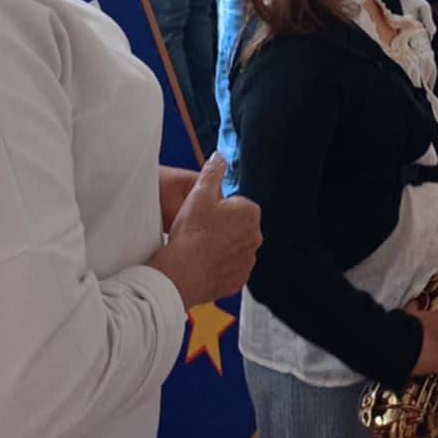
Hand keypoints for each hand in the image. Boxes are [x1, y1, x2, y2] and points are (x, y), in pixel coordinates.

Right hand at [149, 154, 260, 308]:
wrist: (182, 271)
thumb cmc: (191, 231)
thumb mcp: (200, 193)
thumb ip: (213, 171)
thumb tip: (219, 156)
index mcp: (250, 213)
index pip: (235, 205)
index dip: (216, 208)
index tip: (203, 215)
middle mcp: (255, 237)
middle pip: (236, 226)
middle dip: (221, 227)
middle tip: (199, 232)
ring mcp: (248, 260)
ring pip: (233, 248)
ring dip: (221, 248)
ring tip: (199, 249)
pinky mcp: (238, 280)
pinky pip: (229, 269)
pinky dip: (219, 267)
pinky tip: (203, 265)